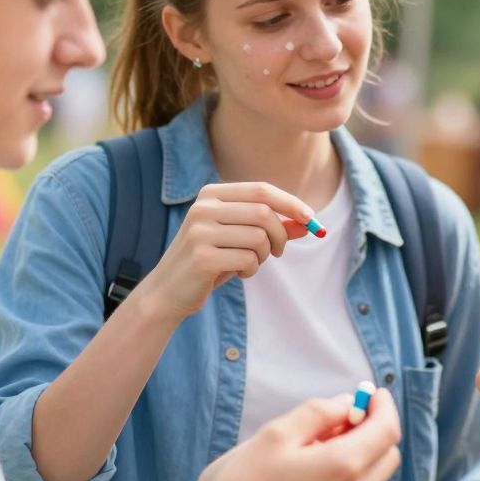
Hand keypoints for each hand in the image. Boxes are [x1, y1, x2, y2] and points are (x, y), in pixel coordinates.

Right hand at [136, 182, 314, 319]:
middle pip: (263, 213)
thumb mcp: (241, 238)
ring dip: (265, 255)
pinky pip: (248, 259)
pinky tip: (239, 273)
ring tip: (252, 263)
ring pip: (259, 237)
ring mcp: (200, 231)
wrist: (168, 290)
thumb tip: (308, 224)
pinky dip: (252, 269)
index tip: (310, 218)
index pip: (261, 190)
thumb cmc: (211, 260)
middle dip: (280, 235)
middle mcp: (203, 208)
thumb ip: (272, 227)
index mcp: (211, 194)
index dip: (291, 203)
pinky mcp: (201, 257)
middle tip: (279, 252)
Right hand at [183, 389, 401, 480]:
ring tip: (319, 457)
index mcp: (344, 466)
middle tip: (342, 422)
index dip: (382, 406)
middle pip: (388, 456)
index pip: (388, 429)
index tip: (371, 395)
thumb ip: (319, 412)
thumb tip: (348, 404)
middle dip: (374, 432)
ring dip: (361, 463)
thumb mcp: (275, 434)